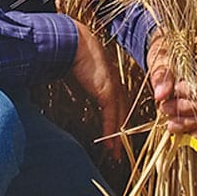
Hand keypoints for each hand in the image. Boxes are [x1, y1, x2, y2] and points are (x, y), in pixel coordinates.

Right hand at [68, 21, 128, 158]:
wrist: (75, 42)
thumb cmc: (74, 52)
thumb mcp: (82, 69)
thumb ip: (84, 79)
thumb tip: (77, 83)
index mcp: (111, 78)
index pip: (119, 104)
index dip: (118, 120)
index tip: (117, 134)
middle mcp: (116, 84)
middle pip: (122, 113)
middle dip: (121, 133)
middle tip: (120, 150)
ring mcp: (113, 87)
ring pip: (120, 118)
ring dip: (117, 138)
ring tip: (115, 154)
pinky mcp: (107, 91)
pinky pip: (111, 116)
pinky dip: (111, 132)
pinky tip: (110, 145)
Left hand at [147, 32, 196, 139]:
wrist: (170, 57)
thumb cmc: (167, 55)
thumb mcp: (162, 60)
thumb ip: (162, 75)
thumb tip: (160, 95)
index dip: (189, 92)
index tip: (174, 90)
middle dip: (184, 110)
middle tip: (164, 108)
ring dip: (188, 124)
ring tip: (169, 124)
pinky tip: (182, 131)